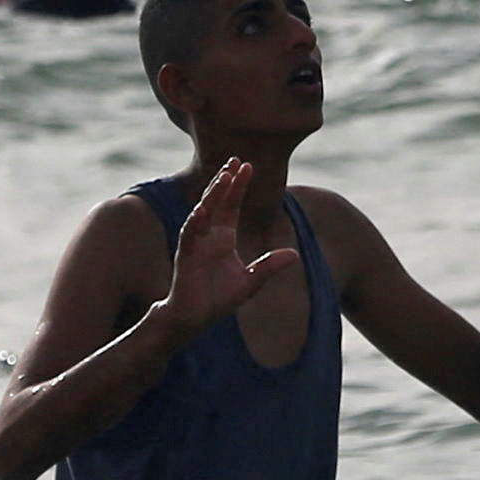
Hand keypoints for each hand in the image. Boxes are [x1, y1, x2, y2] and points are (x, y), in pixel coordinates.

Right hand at [149, 159, 300, 329]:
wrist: (195, 319)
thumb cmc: (218, 299)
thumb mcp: (250, 281)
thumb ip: (269, 266)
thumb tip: (294, 254)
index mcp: (223, 237)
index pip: (231, 205)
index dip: (239, 186)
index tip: (248, 166)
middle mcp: (208, 235)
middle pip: (217, 201)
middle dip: (225, 180)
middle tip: (236, 160)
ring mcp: (195, 243)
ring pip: (203, 212)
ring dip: (212, 195)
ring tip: (223, 177)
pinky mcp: (185, 256)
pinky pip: (189, 235)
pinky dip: (196, 222)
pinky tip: (203, 210)